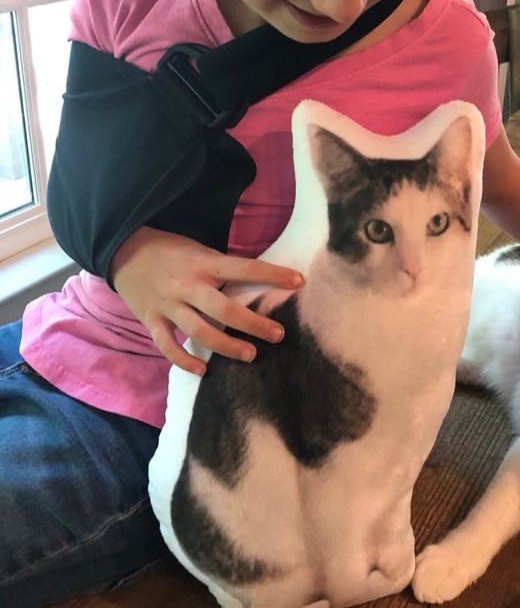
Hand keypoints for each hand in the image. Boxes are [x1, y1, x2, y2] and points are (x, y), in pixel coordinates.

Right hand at [110, 226, 303, 373]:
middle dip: (253, 323)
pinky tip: (203, 369)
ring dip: (225, 345)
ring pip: (199, 330)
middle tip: (278, 334)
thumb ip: (222, 267)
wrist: (121, 248)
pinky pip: (166, 345)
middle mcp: (187, 285)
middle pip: (224, 309)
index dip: (272, 274)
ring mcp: (167, 305)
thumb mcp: (200, 249)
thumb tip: (260, 282)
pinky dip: (183, 360)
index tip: (299, 281)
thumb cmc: (171, 249)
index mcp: (204, 263)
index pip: (245, 268)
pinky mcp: (150, 320)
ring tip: (251, 355)